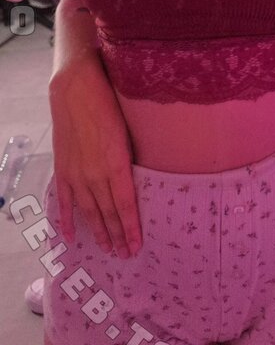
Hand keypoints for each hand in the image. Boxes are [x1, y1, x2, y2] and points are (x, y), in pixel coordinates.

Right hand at [49, 57, 141, 258]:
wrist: (76, 89)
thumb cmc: (111, 102)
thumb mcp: (130, 130)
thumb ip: (133, 157)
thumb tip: (142, 176)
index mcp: (116, 165)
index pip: (125, 205)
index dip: (130, 228)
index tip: (136, 246)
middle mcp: (95, 174)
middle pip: (108, 213)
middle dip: (117, 236)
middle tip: (124, 255)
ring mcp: (77, 173)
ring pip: (89, 211)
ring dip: (98, 231)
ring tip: (106, 249)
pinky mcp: (63, 168)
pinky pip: (65, 201)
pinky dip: (67, 219)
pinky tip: (70, 236)